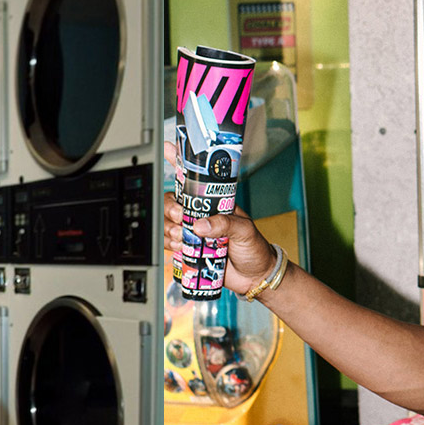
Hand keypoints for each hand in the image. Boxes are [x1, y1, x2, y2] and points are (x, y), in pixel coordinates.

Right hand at [162, 139, 277, 296]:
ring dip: (171, 229)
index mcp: (215, 204)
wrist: (256, 277)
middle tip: (182, 219)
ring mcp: (194, 232)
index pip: (195, 180)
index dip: (179, 163)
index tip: (167, 147)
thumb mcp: (245, 231)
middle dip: (171, 209)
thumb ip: (224, 224)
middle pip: (172, 203)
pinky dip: (171, 245)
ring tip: (185, 237)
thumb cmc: (256, 249)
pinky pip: (170, 243)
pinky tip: (182, 247)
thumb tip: (200, 225)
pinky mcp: (190, 250)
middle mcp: (202, 215)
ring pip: (168, 223)